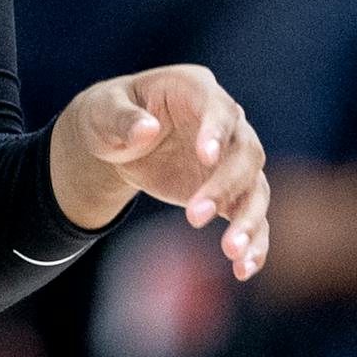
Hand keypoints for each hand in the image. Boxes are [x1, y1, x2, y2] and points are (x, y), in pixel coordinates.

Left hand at [56, 65, 269, 280]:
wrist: (113, 143)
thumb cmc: (106, 115)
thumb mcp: (102, 111)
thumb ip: (122, 119)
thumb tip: (147, 130)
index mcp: (194, 88)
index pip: (218, 108)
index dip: (216, 132)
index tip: (204, 157)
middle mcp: (224, 121)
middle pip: (244, 153)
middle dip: (225, 186)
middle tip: (193, 216)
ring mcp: (229, 158)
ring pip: (255, 188)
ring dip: (248, 221)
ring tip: (231, 253)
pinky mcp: (230, 191)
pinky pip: (250, 216)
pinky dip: (254, 242)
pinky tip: (245, 268)